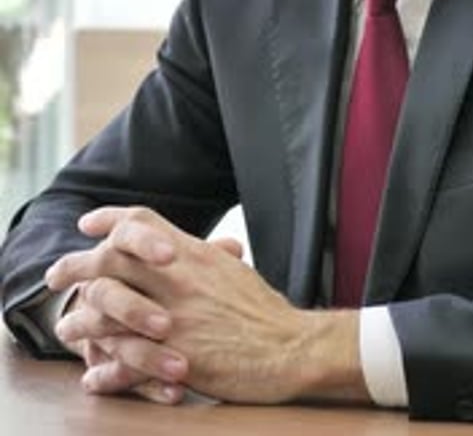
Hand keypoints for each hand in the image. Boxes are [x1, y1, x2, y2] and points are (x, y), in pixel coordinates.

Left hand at [47, 206, 366, 404]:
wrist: (292, 347)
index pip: (141, 222)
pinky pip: (127, 361)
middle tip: (56, 275)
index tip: (87, 224)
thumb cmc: (266, 312)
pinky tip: (94, 378)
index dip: (110, 219)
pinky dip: (106, 371)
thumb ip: (208, 258)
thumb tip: (199, 250)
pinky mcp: (177, 355)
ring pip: (108, 309)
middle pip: (112, 258)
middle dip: (76, 264)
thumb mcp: (234, 271)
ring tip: (66, 331)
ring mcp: (175, 316)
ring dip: (80, 321)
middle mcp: (178, 278)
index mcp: (192, 254)